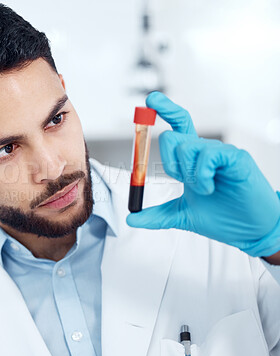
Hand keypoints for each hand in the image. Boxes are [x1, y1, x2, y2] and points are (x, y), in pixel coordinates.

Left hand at [126, 92, 279, 256]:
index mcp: (192, 160)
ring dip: (188, 174)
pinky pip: (207, 155)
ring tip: (205, 190)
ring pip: (187, 147)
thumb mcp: (182, 216)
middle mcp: (204, 151)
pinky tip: (211, 188)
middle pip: (172, 137)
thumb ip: (157, 215)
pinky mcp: (236, 158)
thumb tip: (132, 219)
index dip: (165, 110)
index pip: (177, 127)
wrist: (249, 230)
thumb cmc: (221, 218)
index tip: (150, 100)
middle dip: (168, 162)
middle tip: (183, 181)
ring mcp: (221, 153)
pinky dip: (201, 176)